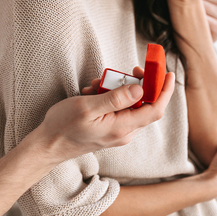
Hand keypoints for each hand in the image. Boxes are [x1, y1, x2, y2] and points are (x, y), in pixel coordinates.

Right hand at [32, 71, 174, 163]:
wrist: (48, 145)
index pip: (155, 109)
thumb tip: (140, 89)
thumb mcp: (88, 107)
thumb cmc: (64, 126)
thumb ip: (115, 98)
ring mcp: (118, 132)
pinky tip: (93, 93)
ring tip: (96, 85)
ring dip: (117, 89)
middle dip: (136, 84)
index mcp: (122, 127)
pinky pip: (118, 109)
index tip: (168, 73)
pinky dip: (109, 97)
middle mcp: (124, 132)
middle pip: (144, 104)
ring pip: (129, 104)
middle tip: (126, 71)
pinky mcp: (111, 129)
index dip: (164, 90)